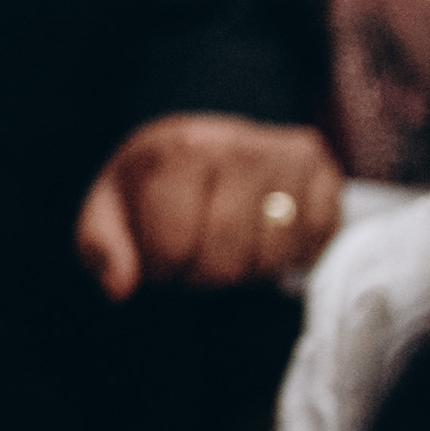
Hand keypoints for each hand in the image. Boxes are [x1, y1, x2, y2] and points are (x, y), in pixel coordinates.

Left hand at [72, 115, 346, 300]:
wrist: (206, 143)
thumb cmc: (154, 184)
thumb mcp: (111, 207)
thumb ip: (103, 247)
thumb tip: (119, 287)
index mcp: (180, 149)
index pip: (172, 249)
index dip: (161, 269)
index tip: (159, 255)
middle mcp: (239, 145)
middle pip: (224, 263)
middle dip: (202, 275)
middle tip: (196, 255)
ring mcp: (289, 157)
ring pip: (271, 260)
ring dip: (247, 269)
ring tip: (229, 244)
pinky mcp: (326, 173)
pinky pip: (315, 245)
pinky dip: (291, 256)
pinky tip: (266, 235)